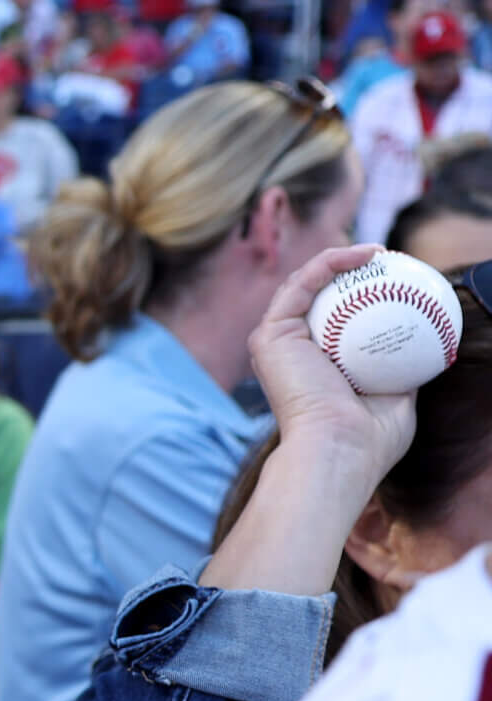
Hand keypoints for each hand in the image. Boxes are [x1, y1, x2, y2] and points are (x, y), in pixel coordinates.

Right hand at [249, 243, 415, 481]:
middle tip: (386, 260)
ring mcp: (274, 342)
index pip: (331, 320)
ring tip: (378, 252)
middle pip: (314, 298)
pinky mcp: (269, 335)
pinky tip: (366, 255)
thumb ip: (403, 374)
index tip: (395, 282)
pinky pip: (303, 284)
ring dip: (340, 260)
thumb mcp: (398, 399)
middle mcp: (287, 353)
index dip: (358, 295)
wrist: (338, 449)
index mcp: (310, 368)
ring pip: (304, 285)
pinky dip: (332, 263)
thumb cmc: (368, 438)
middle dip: (346, 272)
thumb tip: (430, 350)